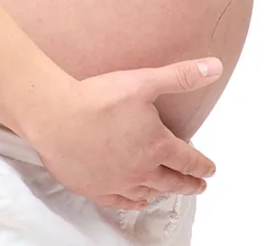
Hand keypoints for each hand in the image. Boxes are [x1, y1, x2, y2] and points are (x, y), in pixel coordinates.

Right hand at [20, 57, 223, 209]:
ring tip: (169, 192)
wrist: (55, 116)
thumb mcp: (145, 81)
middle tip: (199, 187)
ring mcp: (116, 182)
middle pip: (171, 182)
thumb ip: (182, 76)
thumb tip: (215, 67)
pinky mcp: (93, 188)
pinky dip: (133, 202)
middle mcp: (140, 170)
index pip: (187, 160)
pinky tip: (138, 201)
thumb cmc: (97, 99)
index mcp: (156, 146)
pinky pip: (119, 202)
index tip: (210, 171)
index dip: (202, 166)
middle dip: (188, 184)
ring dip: (162, 193)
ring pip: (147, 193)